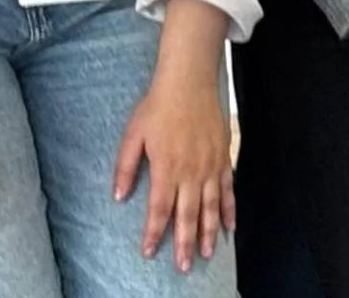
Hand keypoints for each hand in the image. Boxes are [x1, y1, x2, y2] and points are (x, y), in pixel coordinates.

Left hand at [112, 58, 233, 271]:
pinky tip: (229, 227)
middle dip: (184, 242)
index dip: (154, 232)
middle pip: (188, 215)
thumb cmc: (158, 107)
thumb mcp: (133, 135)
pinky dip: (230, 210)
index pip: (159, 209)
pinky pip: (228, 190)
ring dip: (207, 232)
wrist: (190, 82)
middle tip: (183, 266)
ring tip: (204, 254)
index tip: (149, 251)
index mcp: (166, 168)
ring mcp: (210, 166)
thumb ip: (125, 167)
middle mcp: (191, 172)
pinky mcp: (223, 159)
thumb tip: (118, 195)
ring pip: (211, 207)